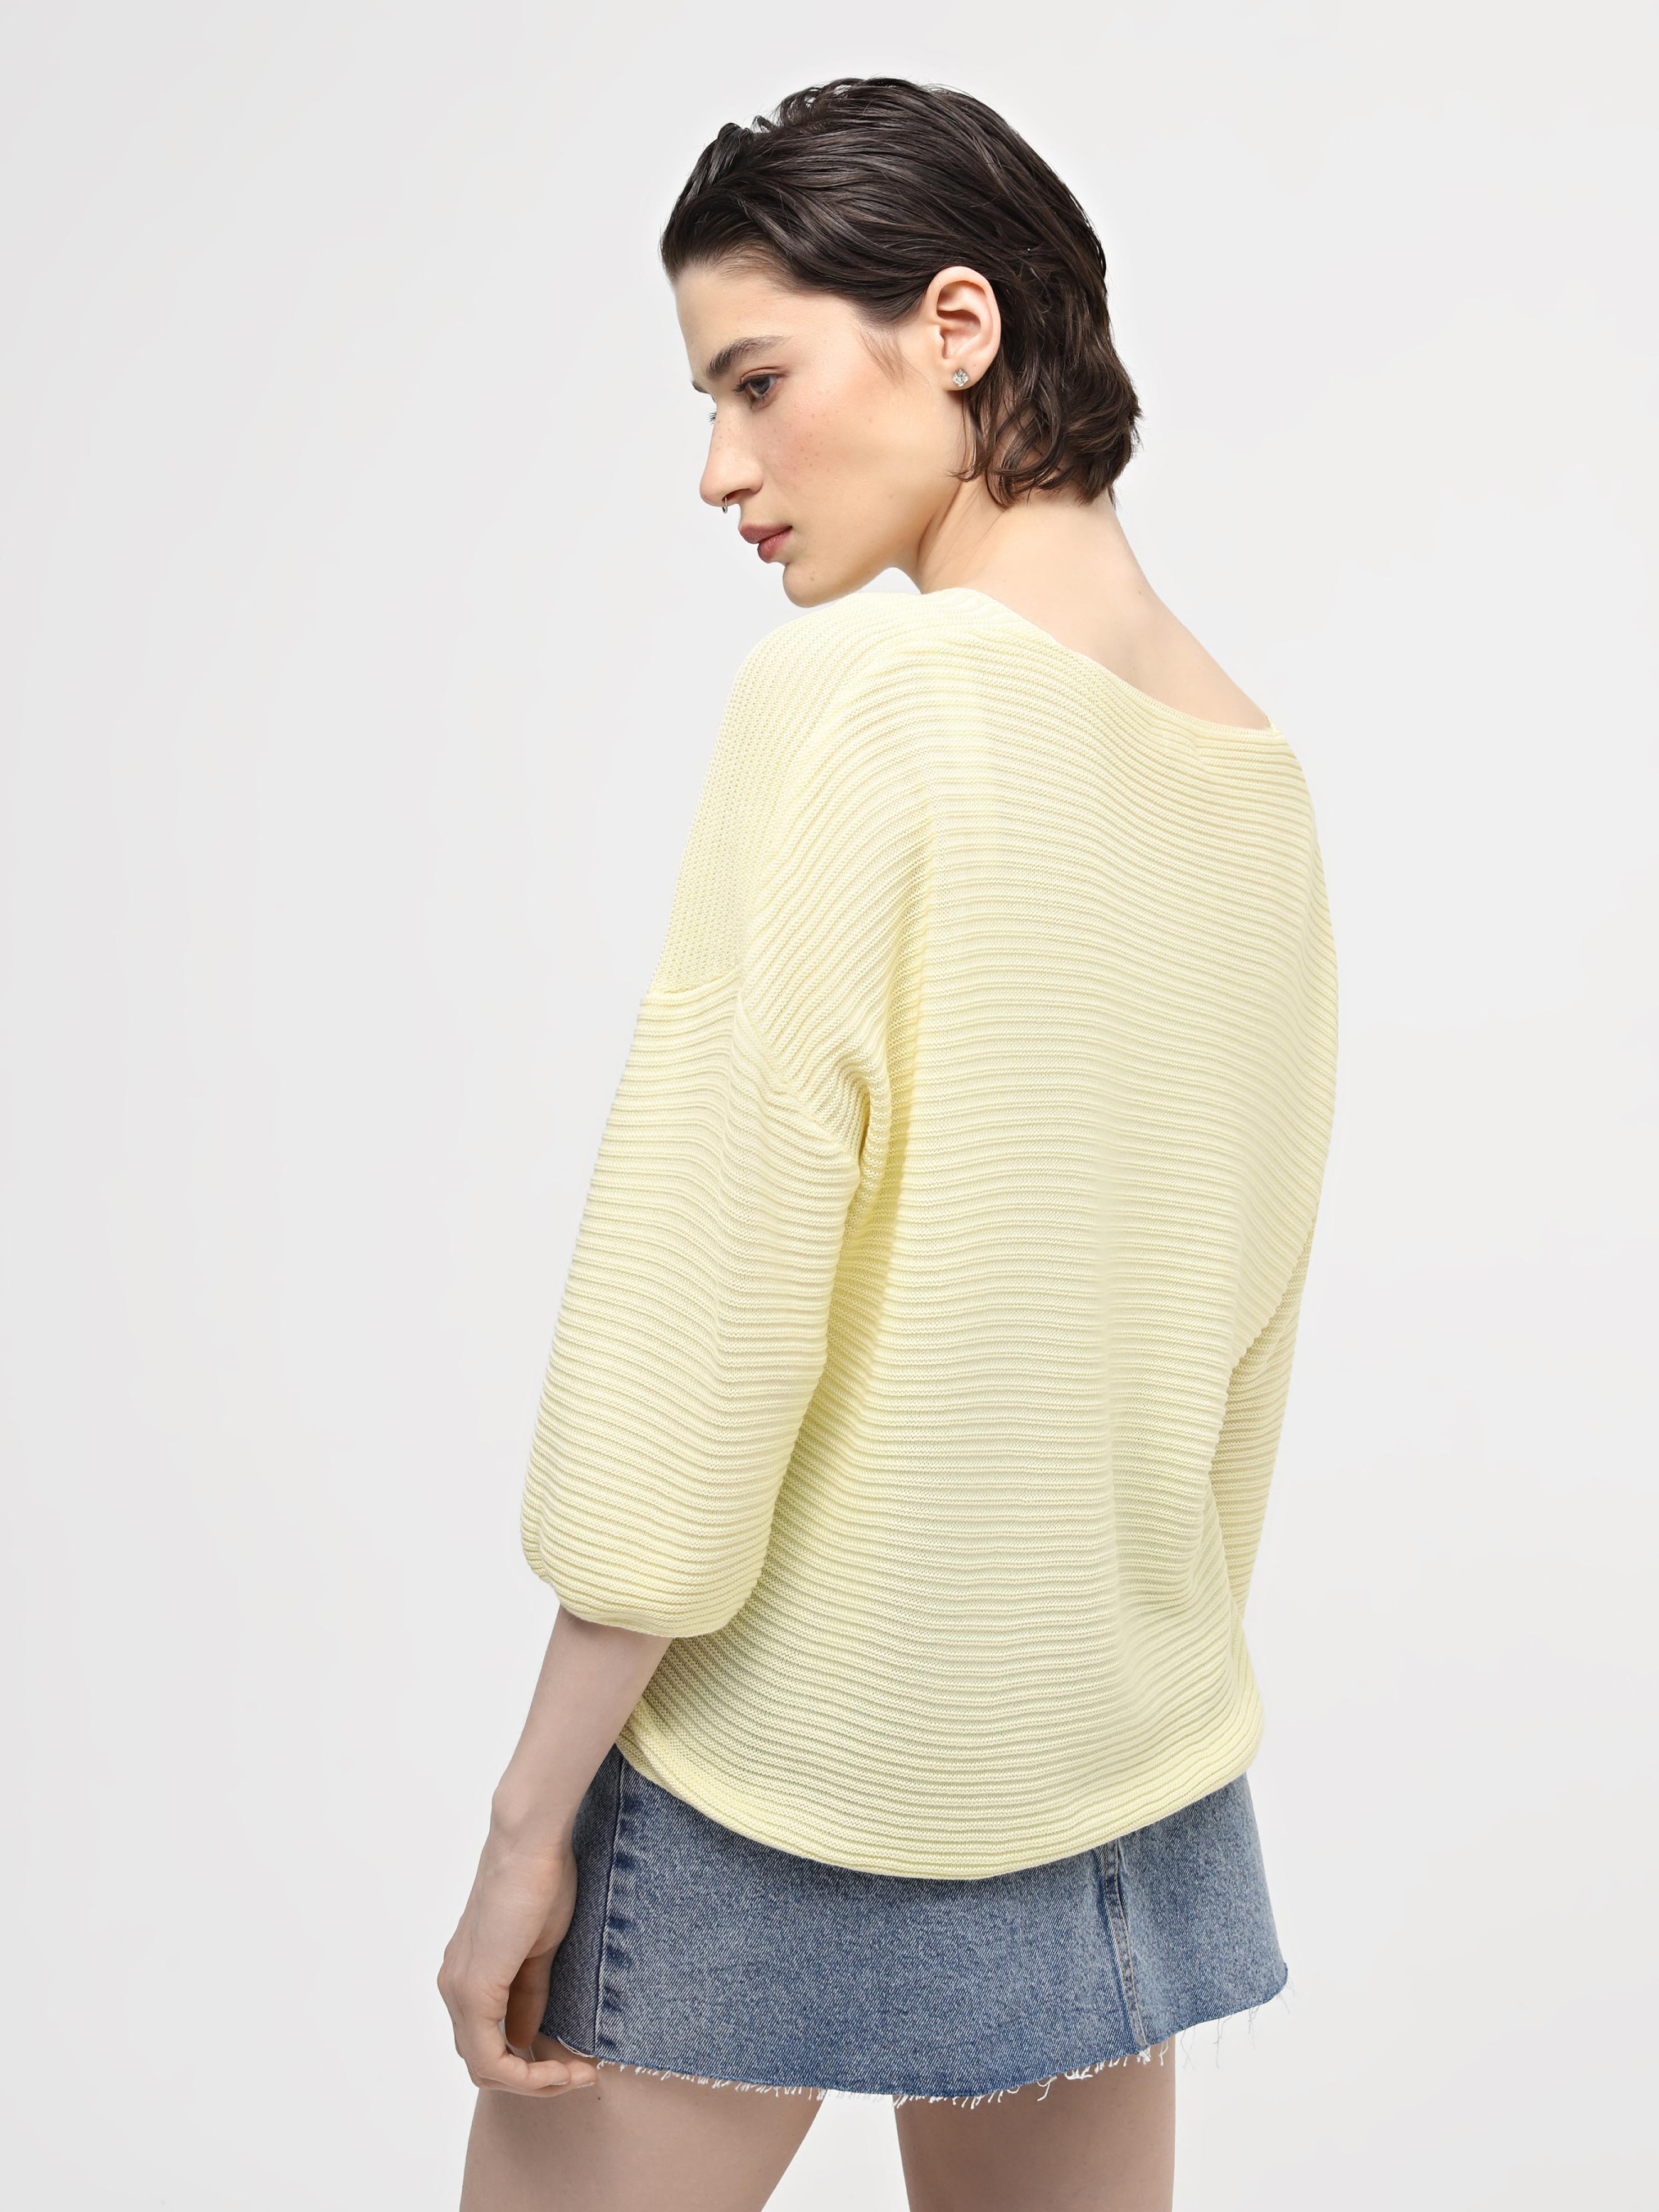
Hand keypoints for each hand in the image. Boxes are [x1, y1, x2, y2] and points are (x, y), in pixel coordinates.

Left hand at [438, 1831, 598, 2096]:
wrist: (530, 1841)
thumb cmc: (541, 1879)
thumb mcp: (540, 1949)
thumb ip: (529, 1994)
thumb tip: (524, 2038)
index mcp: (468, 1974)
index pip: (487, 2042)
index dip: (530, 2066)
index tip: (577, 2064)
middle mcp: (453, 1985)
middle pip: (481, 2062)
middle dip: (532, 2080)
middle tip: (578, 2074)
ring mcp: (458, 1988)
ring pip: (483, 2066)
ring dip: (531, 2081)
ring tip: (576, 2074)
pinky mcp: (473, 1987)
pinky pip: (489, 2057)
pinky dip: (525, 2074)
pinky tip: (560, 2068)